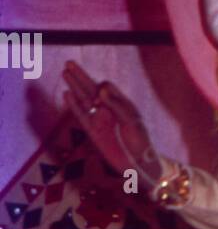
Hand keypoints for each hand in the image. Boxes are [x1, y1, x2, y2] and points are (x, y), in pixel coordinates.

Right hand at [61, 60, 161, 187]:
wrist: (137, 164)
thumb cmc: (140, 141)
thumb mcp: (132, 121)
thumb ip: (117, 105)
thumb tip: (101, 89)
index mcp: (121, 104)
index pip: (108, 87)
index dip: (102, 89)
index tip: (100, 97)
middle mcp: (108, 109)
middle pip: (91, 89)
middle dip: (81, 76)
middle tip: (69, 63)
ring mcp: (99, 119)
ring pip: (84, 99)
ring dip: (75, 86)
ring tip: (65, 72)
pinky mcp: (92, 131)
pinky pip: (81, 115)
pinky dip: (74, 105)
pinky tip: (67, 94)